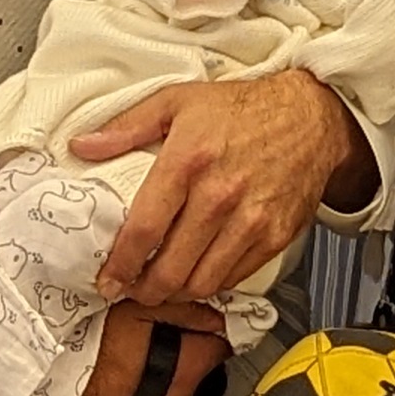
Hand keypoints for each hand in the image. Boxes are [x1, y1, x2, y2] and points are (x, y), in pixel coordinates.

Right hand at [71, 302, 227, 395]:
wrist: (53, 382)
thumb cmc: (92, 345)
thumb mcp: (142, 308)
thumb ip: (186, 309)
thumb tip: (214, 314)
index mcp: (192, 365)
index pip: (226, 346)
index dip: (215, 330)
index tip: (206, 323)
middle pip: (204, 370)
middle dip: (192, 353)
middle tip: (166, 335)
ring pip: (181, 391)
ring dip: (171, 375)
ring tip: (143, 357)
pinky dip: (150, 394)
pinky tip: (130, 378)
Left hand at [72, 72, 358, 305]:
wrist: (312, 116)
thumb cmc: (243, 108)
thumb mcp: (178, 101)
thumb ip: (127, 126)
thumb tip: (82, 146)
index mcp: (189, 161)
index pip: (144, 229)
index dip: (120, 264)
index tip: (107, 279)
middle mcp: (220, 195)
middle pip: (170, 268)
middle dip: (143, 290)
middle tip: (130, 290)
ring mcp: (251, 220)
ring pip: (202, 282)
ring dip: (175, 294)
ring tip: (160, 288)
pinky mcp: (275, 236)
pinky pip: (234, 277)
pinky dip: (210, 284)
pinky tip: (196, 275)